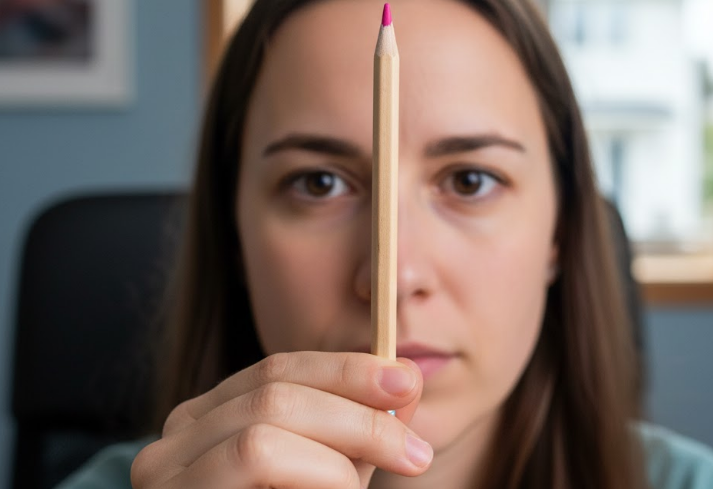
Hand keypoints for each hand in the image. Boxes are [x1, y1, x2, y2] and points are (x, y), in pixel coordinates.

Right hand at [131, 351, 429, 488]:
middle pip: (274, 393)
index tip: (405, 382)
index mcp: (209, 416)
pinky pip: (254, 464)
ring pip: (262, 433)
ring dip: (333, 461)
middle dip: (355, 416)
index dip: (345, 370)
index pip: (279, 368)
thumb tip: (407, 379)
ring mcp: (165, 476)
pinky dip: (311, 478)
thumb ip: (357, 430)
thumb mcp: (324, 472)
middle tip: (414, 453)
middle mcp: (176, 438)